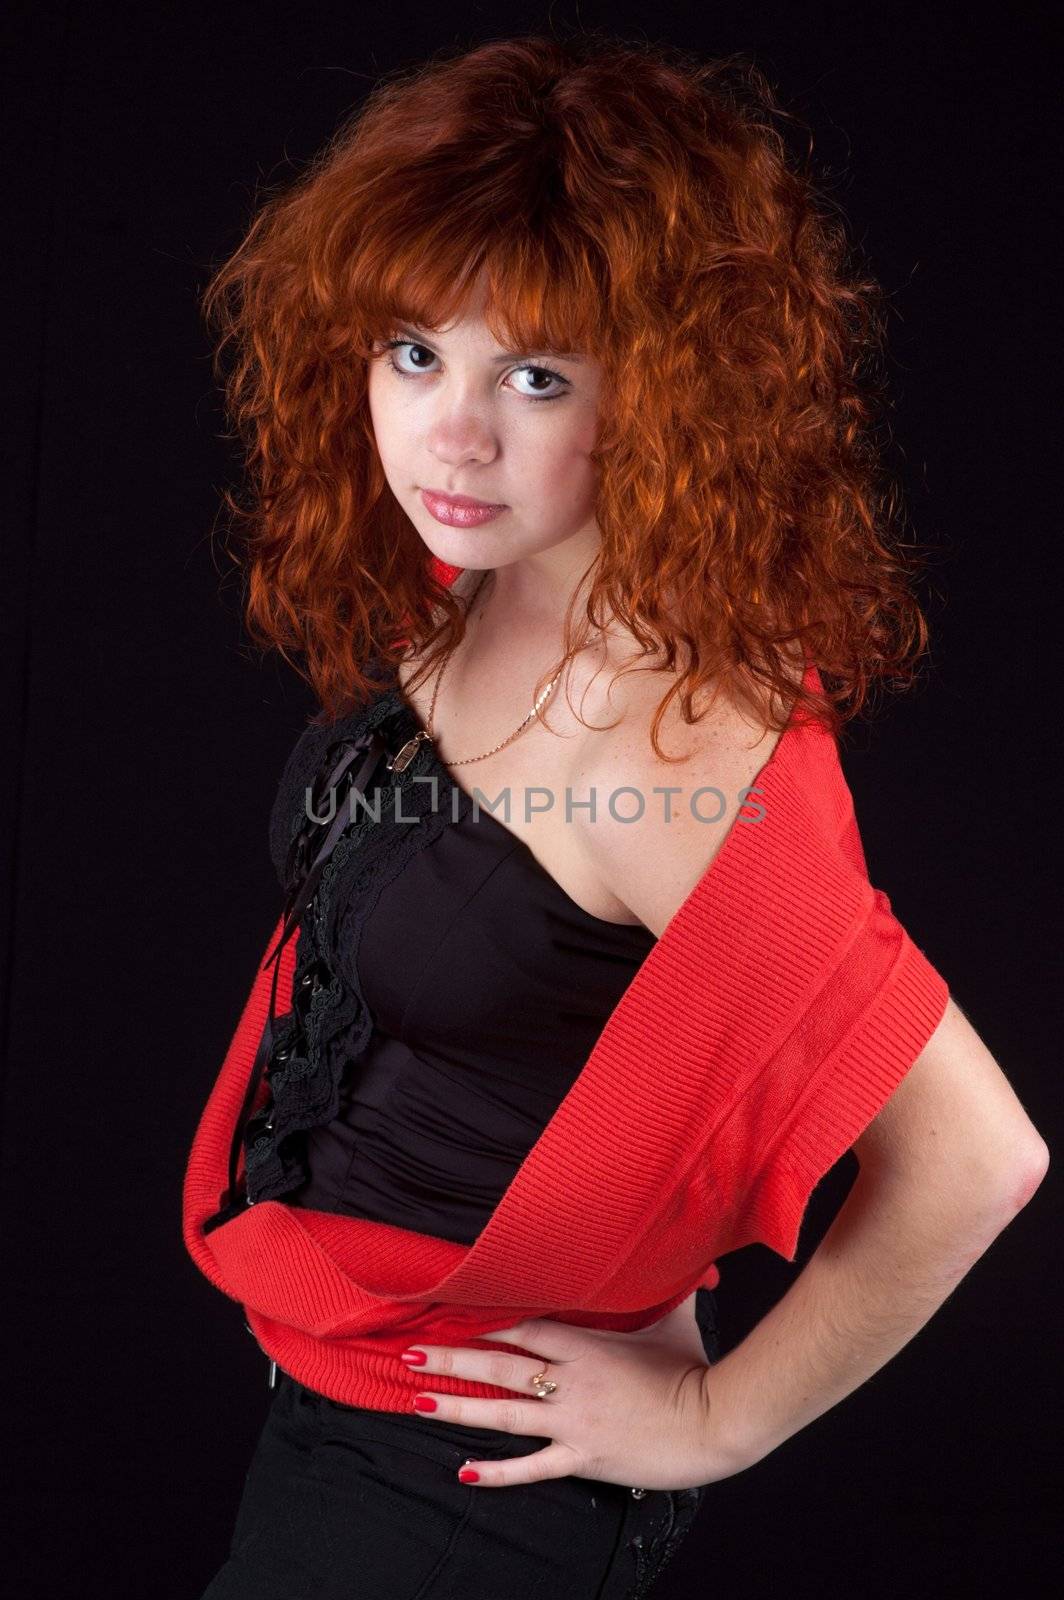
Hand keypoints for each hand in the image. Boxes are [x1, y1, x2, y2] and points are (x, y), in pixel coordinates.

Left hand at [398, 1300, 737, 1491]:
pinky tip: (464, 1471)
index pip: (524, 1324)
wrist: (714, 1421)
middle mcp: (570, 1379)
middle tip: (408, 1353)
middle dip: (452, 1357)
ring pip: (504, 1413)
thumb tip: (685, 1254)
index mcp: (587, 1343)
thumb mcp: (674, 1318)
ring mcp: (573, 1420)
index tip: (448, 1310)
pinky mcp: (583, 1457)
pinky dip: (497, 1472)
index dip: (483, 1317)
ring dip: (459, 1406)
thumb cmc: (695, 1369)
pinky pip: (532, 1466)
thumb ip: (668, 1285)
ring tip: (418, 1399)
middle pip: (500, 1363)